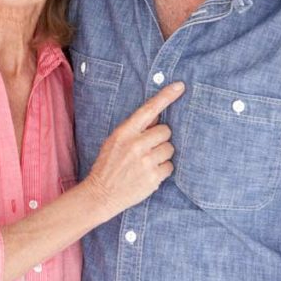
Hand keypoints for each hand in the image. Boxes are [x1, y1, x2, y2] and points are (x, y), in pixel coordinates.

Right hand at [81, 82, 185, 218]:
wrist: (101, 193)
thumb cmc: (108, 165)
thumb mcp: (114, 141)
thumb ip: (135, 129)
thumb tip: (157, 116)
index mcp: (124, 132)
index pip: (149, 110)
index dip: (166, 97)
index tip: (180, 86)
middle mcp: (136, 144)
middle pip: (166, 131)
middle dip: (160, 139)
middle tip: (147, 149)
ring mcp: (146, 161)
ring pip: (170, 149)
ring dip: (162, 155)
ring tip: (146, 164)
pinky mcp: (153, 177)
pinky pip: (170, 166)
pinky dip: (162, 170)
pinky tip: (148, 174)